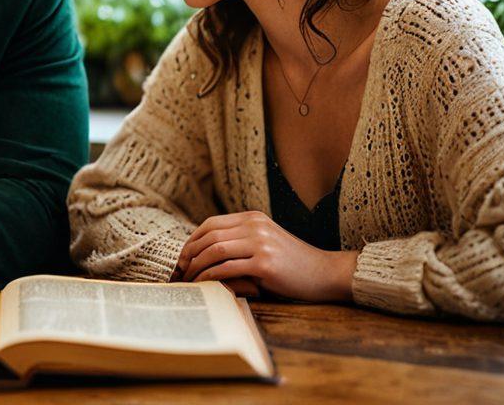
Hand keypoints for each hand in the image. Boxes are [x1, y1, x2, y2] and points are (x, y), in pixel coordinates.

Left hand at [174, 211, 357, 302]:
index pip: (211, 223)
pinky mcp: (265, 263)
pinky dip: (210, 277)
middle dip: (189, 254)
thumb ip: (241, 241)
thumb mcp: (265, 243)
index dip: (192, 240)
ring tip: (188, 280)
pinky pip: (227, 268)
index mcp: (253, 218)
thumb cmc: (292, 265)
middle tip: (178, 271)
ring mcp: (260, 243)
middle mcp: (255, 226)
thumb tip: (204, 254)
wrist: (325, 273)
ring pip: (215, 249)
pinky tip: (203, 285)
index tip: (182, 258)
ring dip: (196, 266)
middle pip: (209, 235)